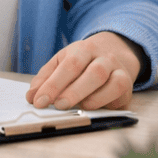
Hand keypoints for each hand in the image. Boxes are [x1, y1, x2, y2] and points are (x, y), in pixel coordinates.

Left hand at [26, 32, 141, 111]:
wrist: (114, 53)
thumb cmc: (82, 62)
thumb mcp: (61, 63)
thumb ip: (45, 78)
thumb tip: (31, 96)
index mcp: (83, 49)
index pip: (69, 64)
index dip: (53, 84)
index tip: (39, 101)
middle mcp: (103, 57)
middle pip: (92, 72)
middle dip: (73, 91)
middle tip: (57, 106)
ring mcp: (117, 69)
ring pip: (109, 82)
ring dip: (90, 98)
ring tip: (73, 108)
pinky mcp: (126, 84)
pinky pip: (118, 91)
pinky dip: (104, 101)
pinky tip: (90, 107)